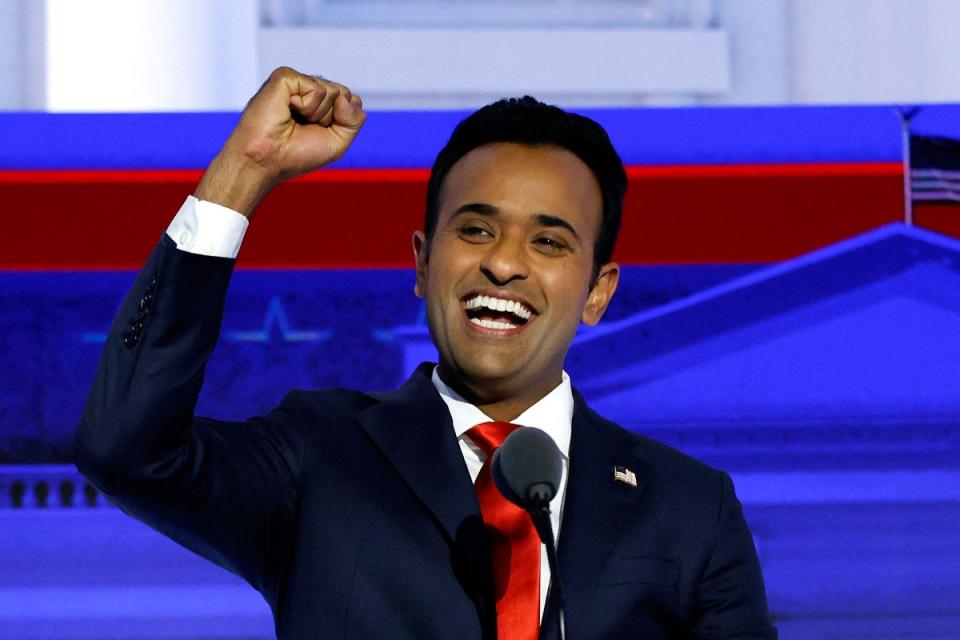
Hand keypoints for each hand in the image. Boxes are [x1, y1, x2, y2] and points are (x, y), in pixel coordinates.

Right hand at [195, 66, 365, 216]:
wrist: (266, 159)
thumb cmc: (296, 154)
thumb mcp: (337, 143)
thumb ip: (354, 121)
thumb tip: (346, 97)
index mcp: (320, 104)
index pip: (351, 101)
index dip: (342, 122)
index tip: (318, 134)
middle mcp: (309, 90)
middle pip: (345, 95)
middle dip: (331, 119)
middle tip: (304, 128)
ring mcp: (297, 83)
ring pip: (334, 90)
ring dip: (318, 114)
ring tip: (294, 121)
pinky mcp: (285, 77)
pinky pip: (317, 88)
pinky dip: (307, 106)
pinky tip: (288, 110)